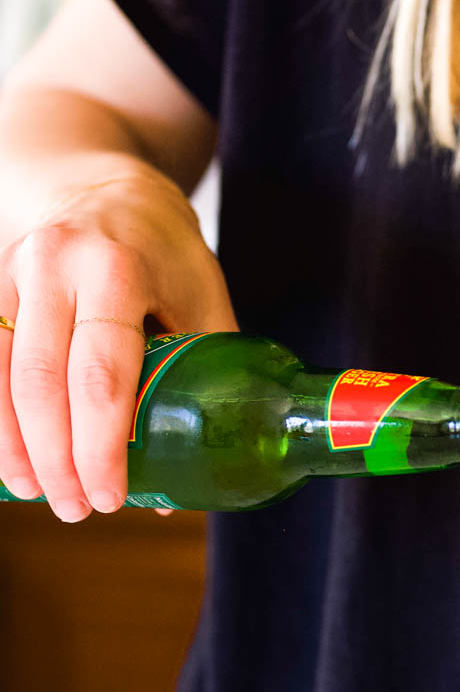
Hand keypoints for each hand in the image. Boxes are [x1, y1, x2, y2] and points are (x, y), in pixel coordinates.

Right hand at [0, 169, 235, 520]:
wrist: (102, 181)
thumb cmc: (165, 247)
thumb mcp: (203, 292)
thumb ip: (207, 372)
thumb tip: (192, 476)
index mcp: (117, 266)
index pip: (102, 372)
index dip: (102, 444)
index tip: (112, 496)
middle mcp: (56, 264)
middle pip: (43, 382)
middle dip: (57, 457)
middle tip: (78, 509)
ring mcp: (15, 272)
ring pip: (2, 376)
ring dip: (17, 446)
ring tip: (41, 494)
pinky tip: (13, 458)